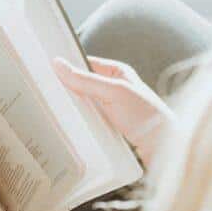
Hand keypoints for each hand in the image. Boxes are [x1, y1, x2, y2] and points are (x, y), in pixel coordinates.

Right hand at [54, 56, 173, 165]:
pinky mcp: (110, 126)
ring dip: (74, 110)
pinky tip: (71, 127)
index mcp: (117, 72)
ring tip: (55, 111)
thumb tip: (59, 65)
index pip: (85, 64)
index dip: (68, 67)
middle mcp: (114, 88)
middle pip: (82, 86)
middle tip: (47, 94)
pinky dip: (81, 123)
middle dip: (68, 90)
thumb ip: (86, 80)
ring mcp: (111, 108)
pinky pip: (89, 121)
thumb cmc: (146, 115)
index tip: (47, 72)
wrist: (164, 146)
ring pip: (84, 105)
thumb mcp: (113, 92)